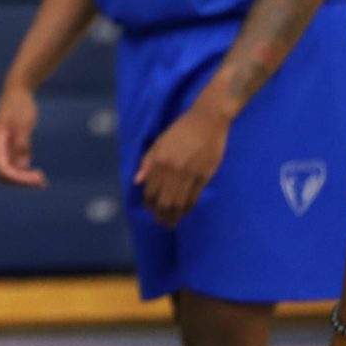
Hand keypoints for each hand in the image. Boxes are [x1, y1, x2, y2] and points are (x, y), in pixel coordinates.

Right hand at [0, 85, 47, 187]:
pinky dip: (26, 174)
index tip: (37, 178)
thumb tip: (23, 165)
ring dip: (24, 180)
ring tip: (42, 182)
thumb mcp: (23, 124)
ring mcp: (4, 150)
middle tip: (42, 181)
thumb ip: (22, 143)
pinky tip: (39, 176)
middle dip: (21, 182)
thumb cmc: (19, 105)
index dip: (18, 178)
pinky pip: (16, 168)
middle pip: (4, 176)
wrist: (17, 92)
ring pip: (10, 174)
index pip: (3, 170)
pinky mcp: (13, 148)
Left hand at [134, 105, 228, 225]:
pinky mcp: (204, 177)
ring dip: (174, 216)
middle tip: (161, 221)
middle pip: (164, 201)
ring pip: (179, 203)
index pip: (150, 191)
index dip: (149, 204)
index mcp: (159, 161)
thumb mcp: (159, 142)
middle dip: (161, 215)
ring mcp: (189, 174)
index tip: (149, 210)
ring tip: (171, 223)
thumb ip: (147, 162)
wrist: (207, 122)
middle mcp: (172, 170)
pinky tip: (184, 213)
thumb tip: (137, 181)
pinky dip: (188, 208)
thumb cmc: (180, 130)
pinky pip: (194, 198)